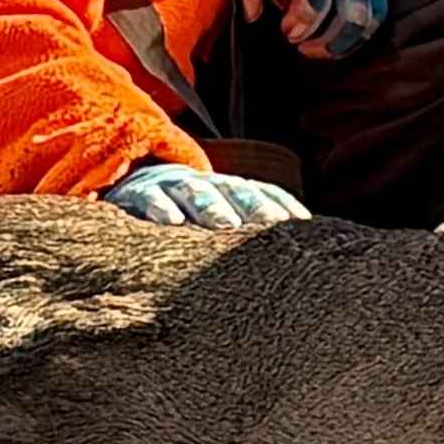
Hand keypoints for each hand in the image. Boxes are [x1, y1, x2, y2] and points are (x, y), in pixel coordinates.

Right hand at [100, 162, 309, 229]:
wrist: (140, 185)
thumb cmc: (191, 216)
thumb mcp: (221, 219)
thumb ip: (250, 235)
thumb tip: (294, 258)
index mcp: (232, 190)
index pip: (263, 193)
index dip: (282, 205)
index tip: (303, 223)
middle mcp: (208, 185)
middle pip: (235, 191)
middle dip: (255, 205)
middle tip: (272, 223)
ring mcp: (174, 187)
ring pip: (196, 191)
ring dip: (213, 205)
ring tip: (227, 223)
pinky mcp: (141, 194)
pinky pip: (151, 198)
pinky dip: (161, 207)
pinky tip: (171, 221)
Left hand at [240, 0, 389, 58]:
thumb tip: (253, 15)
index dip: (301, 19)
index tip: (286, 29)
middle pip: (347, 16)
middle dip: (323, 40)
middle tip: (301, 45)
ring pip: (365, 21)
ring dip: (342, 42)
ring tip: (320, 48)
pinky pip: (377, 15)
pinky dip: (360, 34)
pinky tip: (341, 39)